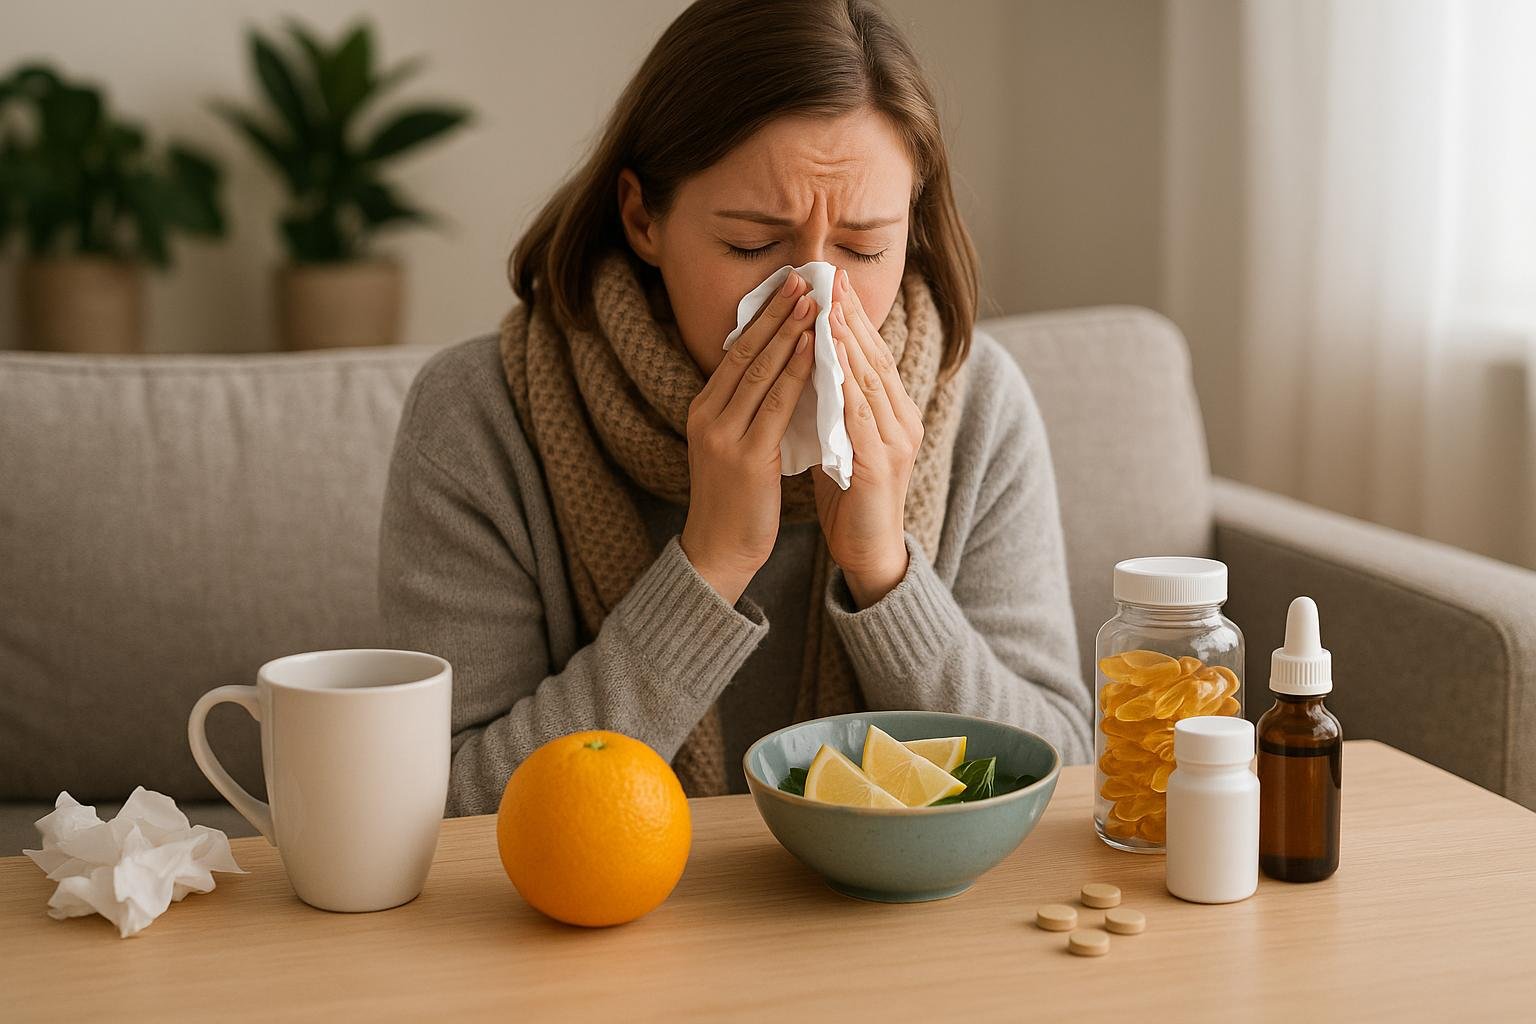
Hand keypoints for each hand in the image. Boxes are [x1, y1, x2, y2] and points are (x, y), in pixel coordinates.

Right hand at [681, 271, 817, 603]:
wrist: (718, 550)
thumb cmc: (735, 499)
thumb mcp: (733, 444)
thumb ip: (747, 409)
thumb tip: (776, 371)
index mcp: (704, 408)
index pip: (735, 351)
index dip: (763, 316)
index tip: (788, 286)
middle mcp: (709, 414)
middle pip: (745, 351)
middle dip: (776, 312)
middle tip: (803, 278)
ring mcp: (725, 434)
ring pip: (761, 371)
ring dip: (790, 332)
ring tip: (815, 301)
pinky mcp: (747, 457)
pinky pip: (776, 404)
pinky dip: (797, 372)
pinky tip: (816, 349)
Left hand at [813, 268, 922, 607]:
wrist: (869, 553)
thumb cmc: (851, 499)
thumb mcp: (842, 441)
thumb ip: (834, 407)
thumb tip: (808, 368)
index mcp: (893, 413)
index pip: (873, 354)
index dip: (854, 318)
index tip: (832, 283)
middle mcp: (902, 421)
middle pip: (877, 357)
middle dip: (852, 316)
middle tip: (830, 278)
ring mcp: (895, 442)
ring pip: (870, 380)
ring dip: (848, 342)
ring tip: (826, 307)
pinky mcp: (881, 466)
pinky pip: (859, 416)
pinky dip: (844, 385)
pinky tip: (827, 362)